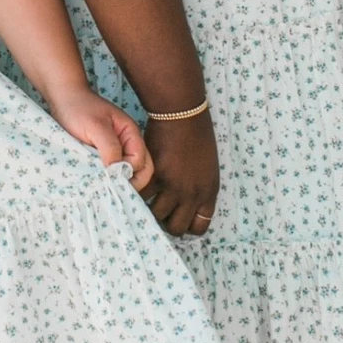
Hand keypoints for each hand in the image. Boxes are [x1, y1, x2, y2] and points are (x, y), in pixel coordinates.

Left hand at [49, 88, 153, 187]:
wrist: (63, 99)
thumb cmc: (79, 109)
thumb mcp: (96, 127)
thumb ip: (110, 148)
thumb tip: (117, 172)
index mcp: (131, 135)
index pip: (141, 163)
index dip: (128, 173)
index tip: (110, 178)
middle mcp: (127, 144)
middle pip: (140, 171)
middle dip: (128, 183)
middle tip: (109, 189)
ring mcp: (115, 151)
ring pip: (125, 173)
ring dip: (115, 181)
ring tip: (100, 187)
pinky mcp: (102, 156)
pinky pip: (110, 171)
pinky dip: (105, 178)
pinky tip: (93, 182)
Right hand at [140, 113, 219, 235]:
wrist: (183, 114)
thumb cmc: (197, 135)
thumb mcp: (207, 166)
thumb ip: (198, 186)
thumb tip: (185, 201)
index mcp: (208, 192)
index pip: (199, 227)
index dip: (186, 226)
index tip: (177, 219)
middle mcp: (192, 194)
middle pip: (175, 228)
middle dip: (166, 223)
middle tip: (157, 212)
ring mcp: (173, 187)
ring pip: (156, 215)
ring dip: (149, 209)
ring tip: (143, 201)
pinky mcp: (155, 176)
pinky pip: (142, 196)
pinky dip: (136, 193)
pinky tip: (134, 188)